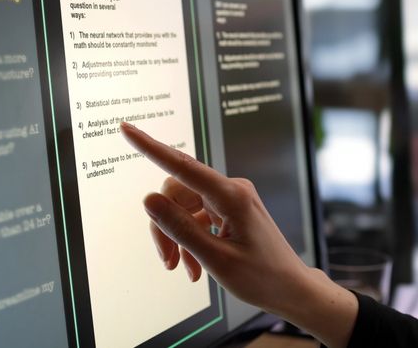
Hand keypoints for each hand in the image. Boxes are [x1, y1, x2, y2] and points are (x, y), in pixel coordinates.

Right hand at [120, 122, 357, 347]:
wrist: (290, 288)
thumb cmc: (261, 276)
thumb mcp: (215, 258)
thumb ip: (180, 228)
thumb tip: (149, 199)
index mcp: (231, 195)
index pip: (182, 166)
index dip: (150, 147)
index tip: (126, 129)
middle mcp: (231, 189)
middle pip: (176, 193)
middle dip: (165, 226)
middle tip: (166, 261)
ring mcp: (230, 198)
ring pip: (183, 208)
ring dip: (177, 238)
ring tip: (183, 269)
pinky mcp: (229, 209)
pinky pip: (196, 216)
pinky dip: (190, 240)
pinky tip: (194, 267)